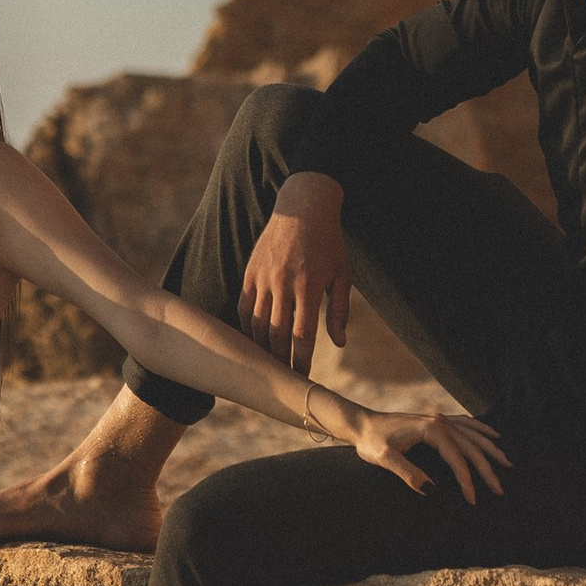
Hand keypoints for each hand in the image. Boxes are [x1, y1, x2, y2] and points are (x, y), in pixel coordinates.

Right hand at [241, 180, 351, 369]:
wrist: (302, 208)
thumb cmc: (328, 243)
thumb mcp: (343, 274)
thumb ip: (340, 310)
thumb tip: (339, 343)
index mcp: (309, 286)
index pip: (302, 335)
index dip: (301, 361)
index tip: (302, 378)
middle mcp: (283, 283)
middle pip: (276, 335)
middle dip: (279, 361)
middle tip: (283, 378)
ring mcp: (263, 277)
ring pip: (256, 324)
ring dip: (261, 348)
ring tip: (267, 364)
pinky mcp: (250, 272)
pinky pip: (243, 307)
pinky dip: (246, 327)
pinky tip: (253, 340)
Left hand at [349, 405, 509, 504]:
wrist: (362, 424)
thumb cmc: (371, 442)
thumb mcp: (385, 459)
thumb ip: (408, 473)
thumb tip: (433, 491)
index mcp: (431, 430)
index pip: (457, 458)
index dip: (467, 481)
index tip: (473, 500)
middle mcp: (439, 421)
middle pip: (470, 447)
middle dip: (487, 469)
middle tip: (499, 490)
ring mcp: (439, 418)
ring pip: (472, 434)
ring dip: (490, 449)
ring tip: (507, 463)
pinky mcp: (436, 419)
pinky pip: (465, 424)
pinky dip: (481, 429)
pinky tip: (493, 434)